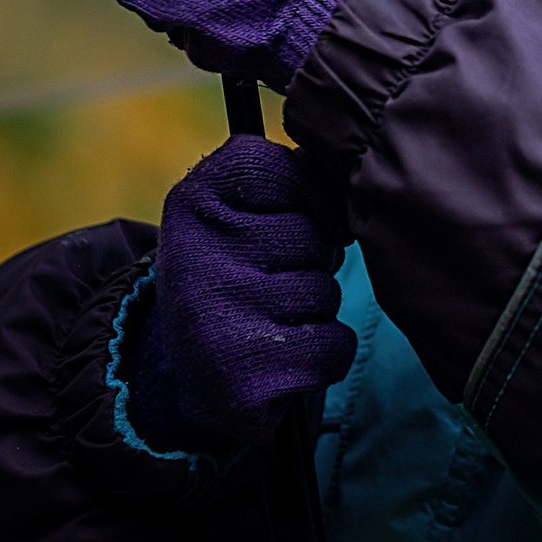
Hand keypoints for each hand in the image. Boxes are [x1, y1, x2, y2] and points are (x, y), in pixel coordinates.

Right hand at [118, 136, 356, 454]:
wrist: (188, 376)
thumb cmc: (234, 278)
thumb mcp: (237, 213)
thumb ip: (288, 177)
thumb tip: (352, 162)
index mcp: (191, 203)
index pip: (284, 171)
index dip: (306, 199)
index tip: (283, 223)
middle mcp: (195, 257)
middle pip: (313, 238)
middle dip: (307, 263)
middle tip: (262, 286)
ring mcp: (218, 320)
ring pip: (326, 292)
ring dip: (313, 311)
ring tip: (265, 323)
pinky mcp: (248, 378)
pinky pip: (335, 344)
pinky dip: (322, 356)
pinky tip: (280, 362)